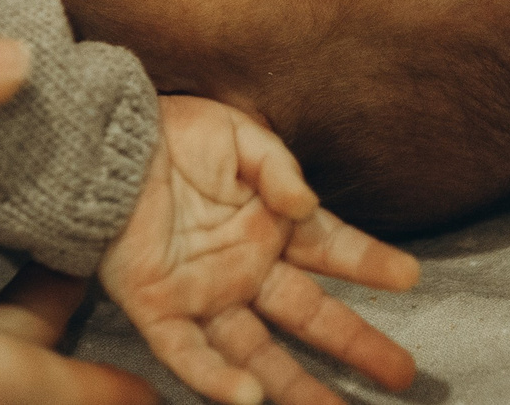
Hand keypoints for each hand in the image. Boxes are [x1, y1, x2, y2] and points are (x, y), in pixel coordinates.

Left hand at [98, 97, 420, 404]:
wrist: (100, 139)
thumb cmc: (168, 131)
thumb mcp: (234, 132)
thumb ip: (276, 165)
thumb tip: (306, 205)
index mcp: (267, 223)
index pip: (331, 250)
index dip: (369, 263)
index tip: (409, 276)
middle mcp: (243, 266)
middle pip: (308, 315)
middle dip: (356, 344)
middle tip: (402, 373)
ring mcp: (204, 292)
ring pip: (258, 352)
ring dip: (296, 386)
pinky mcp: (158, 307)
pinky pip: (190, 353)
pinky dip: (218, 379)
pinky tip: (249, 398)